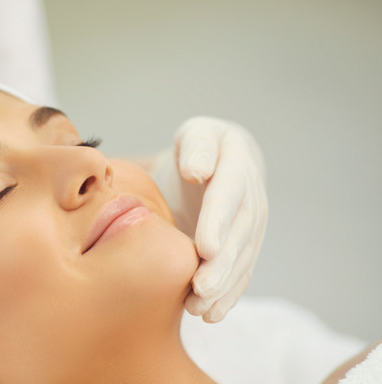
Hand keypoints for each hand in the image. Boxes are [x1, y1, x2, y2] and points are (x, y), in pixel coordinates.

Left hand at [150, 116, 267, 321]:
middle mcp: (251, 200)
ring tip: (199, 308)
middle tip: (201, 288)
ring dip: (222, 287)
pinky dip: (227, 296)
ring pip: (241, 260)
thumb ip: (197, 147)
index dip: (218, 223)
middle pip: (238, 236)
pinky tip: (210, 314)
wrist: (216, 162)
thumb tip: (198, 171)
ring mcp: (252, 226)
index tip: (205, 248)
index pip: (228, 196)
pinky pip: (240, 273)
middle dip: (221, 265)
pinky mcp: (245, 247)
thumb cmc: (198, 148)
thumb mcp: (196, 134)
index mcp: (237, 167)